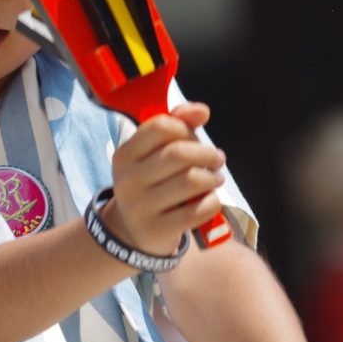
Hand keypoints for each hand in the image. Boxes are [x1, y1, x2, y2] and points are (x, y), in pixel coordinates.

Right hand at [103, 102, 225, 256]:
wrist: (133, 230)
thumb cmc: (152, 182)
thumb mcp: (154, 154)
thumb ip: (178, 125)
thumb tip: (203, 111)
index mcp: (125, 155)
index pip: (162, 127)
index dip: (187, 129)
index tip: (196, 139)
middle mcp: (127, 180)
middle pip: (179, 153)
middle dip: (207, 154)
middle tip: (217, 160)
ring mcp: (140, 207)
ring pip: (191, 181)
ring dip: (213, 178)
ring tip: (215, 179)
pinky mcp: (157, 229)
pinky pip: (198, 210)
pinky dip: (212, 202)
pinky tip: (210, 200)